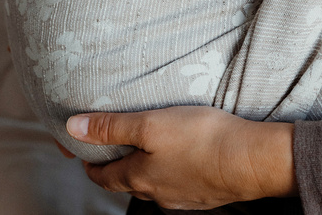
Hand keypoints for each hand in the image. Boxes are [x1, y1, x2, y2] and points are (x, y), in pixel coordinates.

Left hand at [66, 106, 297, 209]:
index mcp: (139, 178)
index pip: (104, 177)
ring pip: (155, 185)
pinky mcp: (204, 194)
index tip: (86, 155)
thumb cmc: (200, 138)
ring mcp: (182, 198)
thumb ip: (113, 126)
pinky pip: (180, 184)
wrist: (248, 161)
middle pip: (128, 183)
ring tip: (150, 150)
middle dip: (118, 167)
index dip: (92, 165)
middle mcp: (157, 194)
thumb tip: (73, 127)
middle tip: (115, 149)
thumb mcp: (151, 124)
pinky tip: (184, 158)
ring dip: (147, 170)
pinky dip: (174, 172)